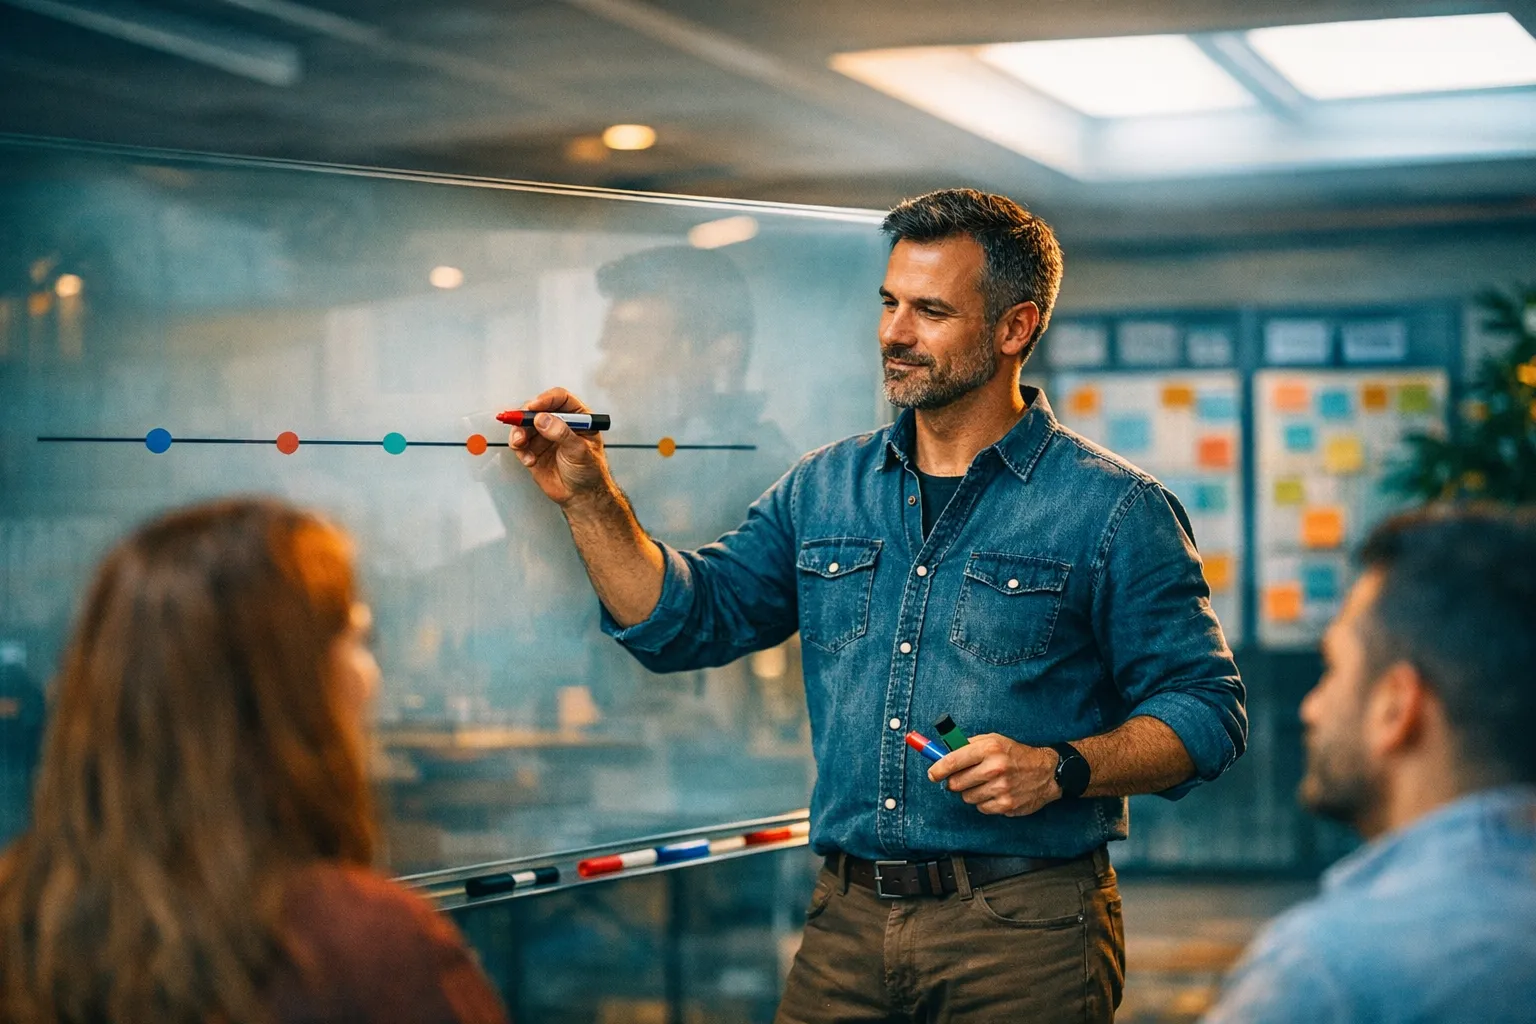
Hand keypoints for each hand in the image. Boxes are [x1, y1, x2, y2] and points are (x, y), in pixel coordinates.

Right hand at [507, 387, 612, 506]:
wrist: (582, 497)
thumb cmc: (590, 472)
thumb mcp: (580, 451)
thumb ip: (562, 434)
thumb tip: (543, 419)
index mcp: (578, 418)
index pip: (560, 399)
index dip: (546, 400)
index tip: (534, 407)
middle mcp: (560, 424)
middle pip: (537, 409)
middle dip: (525, 417)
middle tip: (519, 423)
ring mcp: (545, 436)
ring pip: (525, 425)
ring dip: (519, 433)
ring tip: (520, 443)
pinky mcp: (534, 450)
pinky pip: (520, 443)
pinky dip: (519, 449)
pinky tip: (529, 459)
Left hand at [928, 733, 1061, 816]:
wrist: (1047, 772)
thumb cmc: (1016, 754)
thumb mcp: (993, 740)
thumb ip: (967, 745)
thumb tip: (941, 753)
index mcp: (989, 748)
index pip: (953, 760)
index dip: (938, 769)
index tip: (932, 774)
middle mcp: (995, 768)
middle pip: (956, 783)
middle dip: (953, 782)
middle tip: (961, 778)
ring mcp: (1001, 788)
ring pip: (967, 797)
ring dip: (970, 792)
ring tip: (984, 783)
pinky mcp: (1006, 805)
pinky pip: (981, 808)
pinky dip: (984, 802)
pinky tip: (995, 792)